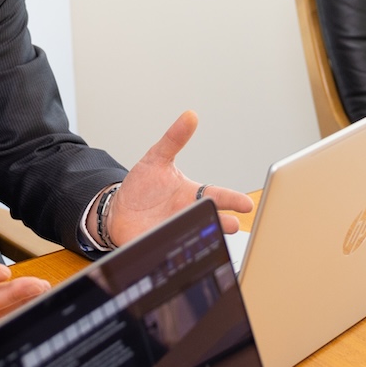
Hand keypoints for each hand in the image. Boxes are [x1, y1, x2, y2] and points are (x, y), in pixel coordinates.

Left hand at [103, 111, 254, 244]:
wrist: (118, 209)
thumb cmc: (143, 185)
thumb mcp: (157, 158)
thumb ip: (174, 138)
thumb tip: (189, 115)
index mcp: (192, 195)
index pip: (217, 196)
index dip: (232, 200)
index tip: (247, 205)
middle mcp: (187, 214)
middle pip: (209, 219)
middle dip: (222, 223)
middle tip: (232, 225)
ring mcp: (175, 231)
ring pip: (193, 236)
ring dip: (200, 237)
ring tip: (208, 238)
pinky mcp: (158, 244)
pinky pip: (168, 248)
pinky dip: (174, 250)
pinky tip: (177, 251)